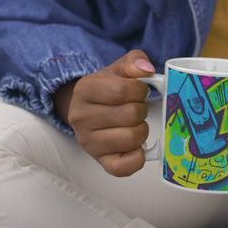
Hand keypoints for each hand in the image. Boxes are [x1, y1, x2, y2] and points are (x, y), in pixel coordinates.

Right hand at [53, 50, 155, 176]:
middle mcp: (81, 117)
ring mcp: (88, 142)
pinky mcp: (100, 161)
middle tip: (136, 108)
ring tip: (134, 124)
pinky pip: (124, 167)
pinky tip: (136, 145)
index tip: (138, 91)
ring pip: (131, 138)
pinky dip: (137, 156)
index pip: (123, 90)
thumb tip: (145, 70)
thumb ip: (134, 61)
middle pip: (130, 115)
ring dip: (142, 130)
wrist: (90, 109)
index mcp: (85, 90)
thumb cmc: (108, 89)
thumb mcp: (118, 69)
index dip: (139, 90)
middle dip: (141, 110)